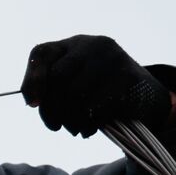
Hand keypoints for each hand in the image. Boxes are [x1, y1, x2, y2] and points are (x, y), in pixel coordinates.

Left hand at [21, 35, 171, 136]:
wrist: (144, 94)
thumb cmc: (97, 92)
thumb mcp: (73, 83)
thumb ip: (50, 88)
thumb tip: (34, 101)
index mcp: (73, 44)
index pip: (41, 54)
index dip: (31, 81)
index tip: (32, 105)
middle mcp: (93, 45)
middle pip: (57, 77)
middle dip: (51, 108)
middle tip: (55, 125)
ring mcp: (112, 58)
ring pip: (75, 94)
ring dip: (69, 120)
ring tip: (74, 129)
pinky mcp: (128, 77)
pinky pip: (96, 106)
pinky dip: (87, 124)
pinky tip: (89, 129)